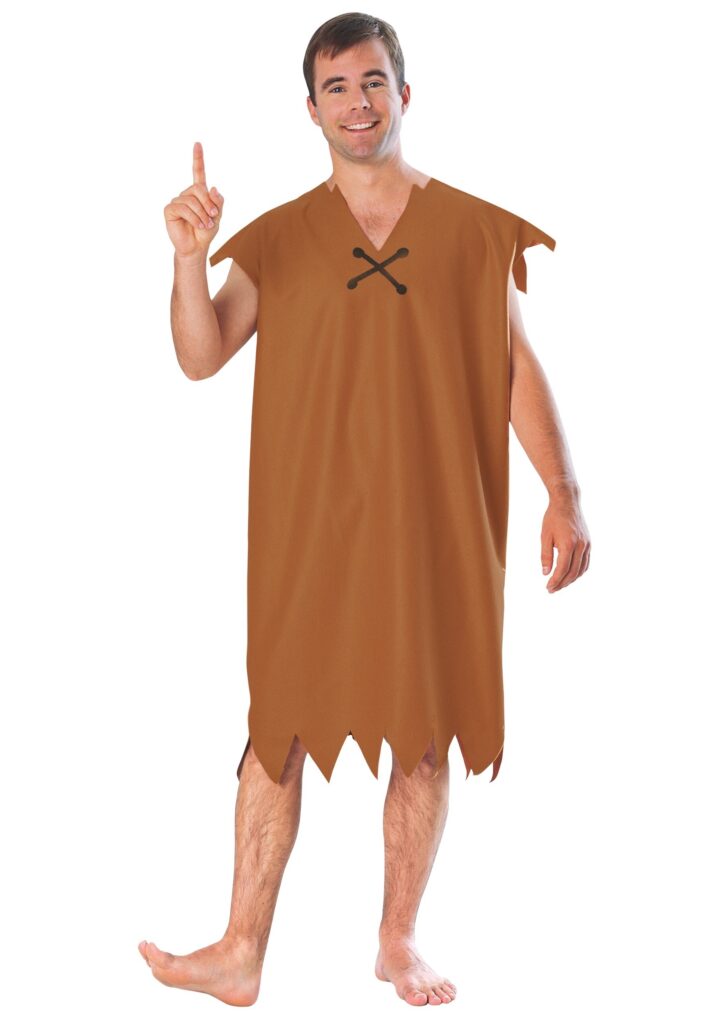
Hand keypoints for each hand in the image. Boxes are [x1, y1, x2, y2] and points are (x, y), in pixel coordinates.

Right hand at [164, 141, 223, 258]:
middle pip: (198, 188)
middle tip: (214, 216)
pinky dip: (194, 217)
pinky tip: (198, 225)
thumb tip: (213, 188)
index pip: (198, 173)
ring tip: (206, 225)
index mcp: (198, 193)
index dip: (198, 159)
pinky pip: (183, 208)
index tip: (197, 144)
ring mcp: (177, 201)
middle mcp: (186, 194)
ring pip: (192, 199)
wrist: (196, 247)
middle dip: (208, 203)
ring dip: (202, 213)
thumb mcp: (217, 217)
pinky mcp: (169, 209)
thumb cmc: (205, 232)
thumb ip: (218, 202)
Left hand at [540, 490, 590, 591]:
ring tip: (560, 584)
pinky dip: (579, 571)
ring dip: (571, 580)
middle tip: (552, 589)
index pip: (562, 570)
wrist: (567, 502)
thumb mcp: (545, 536)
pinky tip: (571, 575)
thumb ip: (545, 555)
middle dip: (562, 583)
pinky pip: (586, 562)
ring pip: (581, 569)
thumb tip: (545, 573)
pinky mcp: (588, 543)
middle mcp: (580, 546)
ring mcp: (586, 544)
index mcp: (568, 544)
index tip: (548, 588)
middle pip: (572, 572)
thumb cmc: (553, 518)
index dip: (555, 581)